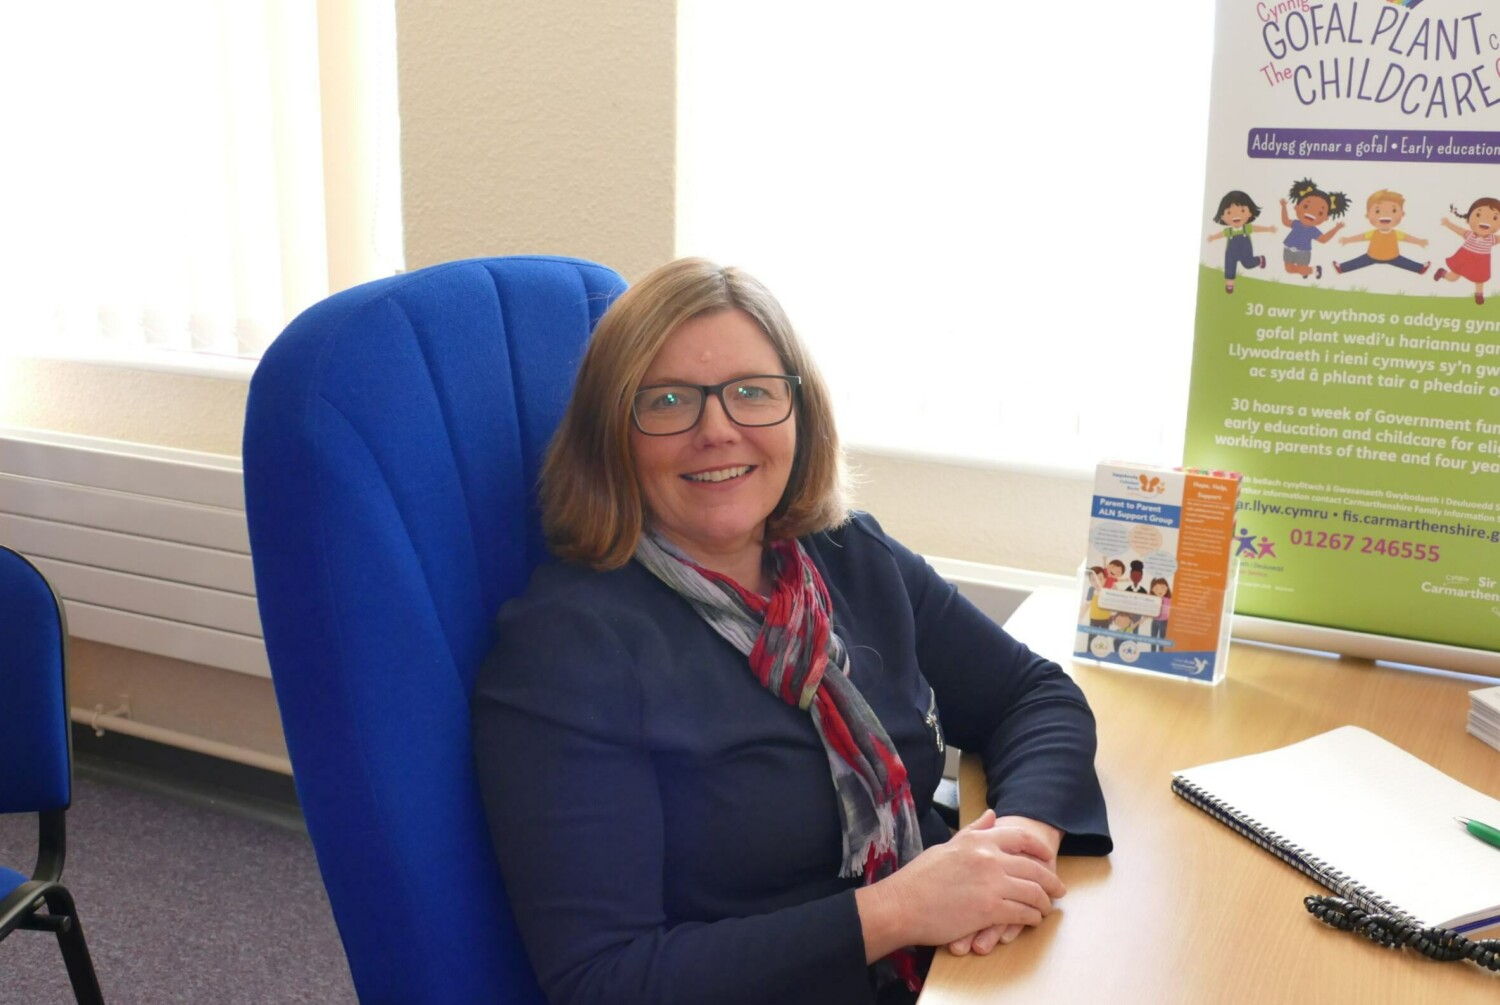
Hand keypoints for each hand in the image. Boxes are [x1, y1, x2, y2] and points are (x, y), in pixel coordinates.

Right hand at [855, 809, 1064, 961]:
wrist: (902, 904)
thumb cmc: (919, 878)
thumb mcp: (947, 846)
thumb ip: (973, 831)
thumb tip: (992, 815)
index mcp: (978, 840)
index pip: (1021, 837)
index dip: (1040, 848)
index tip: (1048, 857)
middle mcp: (989, 858)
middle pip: (1034, 867)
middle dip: (1051, 880)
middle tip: (1058, 889)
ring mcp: (992, 884)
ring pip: (1034, 891)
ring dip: (1044, 902)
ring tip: (1046, 908)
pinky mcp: (990, 909)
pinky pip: (1023, 913)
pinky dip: (1033, 917)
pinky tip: (1032, 920)